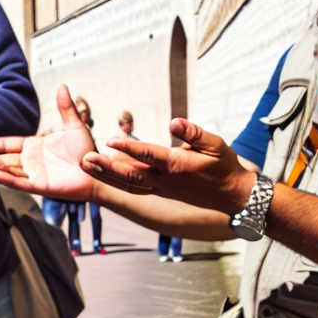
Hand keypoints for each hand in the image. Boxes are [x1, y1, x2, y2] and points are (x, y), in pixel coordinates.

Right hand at [0, 84, 101, 198]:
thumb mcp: (74, 126)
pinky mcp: (42, 186)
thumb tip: (62, 85)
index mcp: (34, 147)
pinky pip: (22, 182)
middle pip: (1, 159)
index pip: (6, 145)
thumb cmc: (87, 152)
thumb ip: (65, 108)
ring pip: (6, 171)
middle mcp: (31, 161)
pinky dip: (8, 178)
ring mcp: (34, 174)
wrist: (99, 169)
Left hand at [85, 116, 256, 213]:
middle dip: (107, 168)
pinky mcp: (159, 191)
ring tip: (86, 166)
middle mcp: (165, 180)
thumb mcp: (216, 145)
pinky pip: (133, 188)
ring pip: (128, 184)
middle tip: (85, 160)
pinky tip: (102, 174)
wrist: (232, 195)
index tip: (110, 140)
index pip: (149, 156)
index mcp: (178, 166)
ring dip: (106, 176)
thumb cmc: (224, 166)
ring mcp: (161, 188)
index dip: (129, 148)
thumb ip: (195, 133)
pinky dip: (116, 182)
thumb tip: (175, 122)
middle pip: (130, 175)